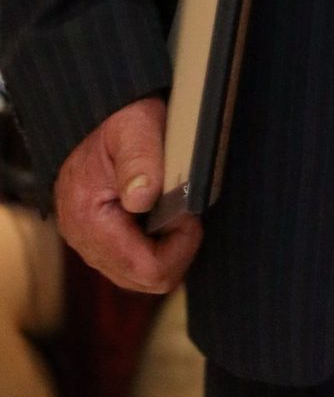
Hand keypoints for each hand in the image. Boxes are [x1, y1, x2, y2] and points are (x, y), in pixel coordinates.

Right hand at [53, 96, 201, 295]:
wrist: (98, 115)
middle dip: (174, 250)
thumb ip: (140, 160)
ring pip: (138, 277)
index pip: (144, 269)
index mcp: (88, 218)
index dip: (179, 247)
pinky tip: (160, 215)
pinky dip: (154, 246)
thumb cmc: (121, 118)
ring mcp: (89, 243)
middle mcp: (82, 240)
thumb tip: (142, 198)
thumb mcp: (135, 127)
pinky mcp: (99, 240)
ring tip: (170, 209)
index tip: (188, 212)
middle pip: (143, 281)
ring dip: (164, 249)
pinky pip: (132, 263)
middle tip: (181, 209)